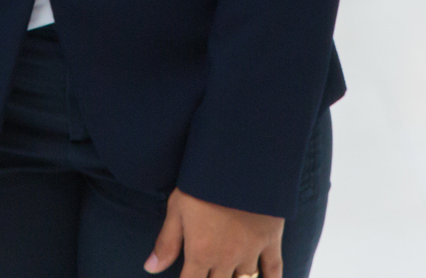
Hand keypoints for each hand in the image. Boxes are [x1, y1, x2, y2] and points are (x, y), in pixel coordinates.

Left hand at [146, 188, 283, 277]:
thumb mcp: (178, 207)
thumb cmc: (203, 181)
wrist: (239, 159)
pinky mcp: (270, 240)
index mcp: (201, 252)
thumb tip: (151, 268)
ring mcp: (250, 251)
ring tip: (230, 275)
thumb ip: (166, 242)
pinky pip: (274, 270)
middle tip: (209, 273)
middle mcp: (226, 258)